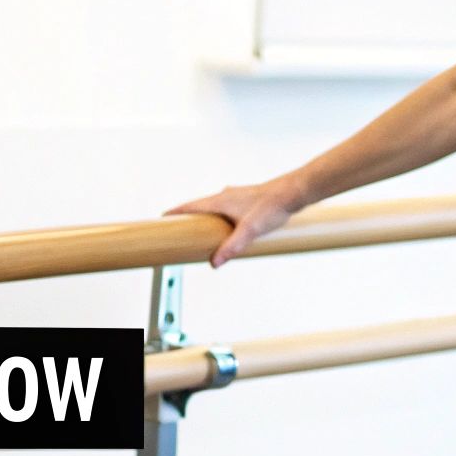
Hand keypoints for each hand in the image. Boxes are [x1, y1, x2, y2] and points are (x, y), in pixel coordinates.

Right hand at [163, 178, 306, 268]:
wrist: (293, 192)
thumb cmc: (272, 207)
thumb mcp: (249, 231)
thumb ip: (231, 247)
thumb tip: (214, 263)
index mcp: (220, 201)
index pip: (191, 206)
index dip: (176, 213)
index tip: (162, 218)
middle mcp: (225, 195)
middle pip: (200, 206)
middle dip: (188, 217)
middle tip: (178, 229)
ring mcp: (236, 196)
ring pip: (213, 207)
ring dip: (204, 217)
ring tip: (200, 231)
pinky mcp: (247, 199)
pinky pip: (225, 208)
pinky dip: (218, 216)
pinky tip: (227, 225)